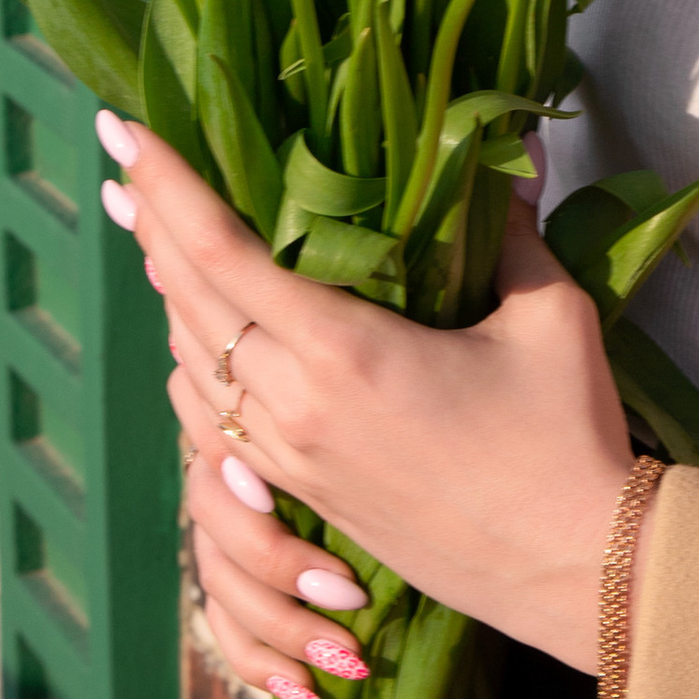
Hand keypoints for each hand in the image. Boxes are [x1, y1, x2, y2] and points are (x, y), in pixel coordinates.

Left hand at [96, 115, 642, 698]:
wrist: (576, 568)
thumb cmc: (568, 435)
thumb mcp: (550, 315)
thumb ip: (513, 229)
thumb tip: (515, 150)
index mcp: (343, 349)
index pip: (222, 251)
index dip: (166, 185)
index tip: (122, 130)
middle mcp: (297, 404)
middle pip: (188, 301)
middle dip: (151, 224)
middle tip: (123, 165)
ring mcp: (293, 457)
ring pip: (192, 364)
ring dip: (166, 293)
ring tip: (154, 236)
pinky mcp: (306, 492)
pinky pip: (215, 420)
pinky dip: (192, 364)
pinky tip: (195, 341)